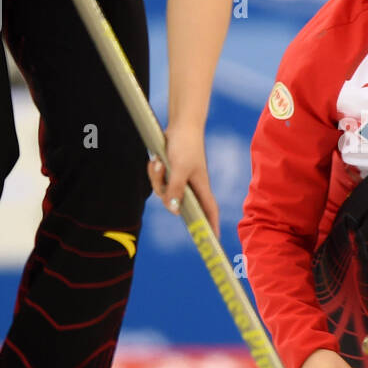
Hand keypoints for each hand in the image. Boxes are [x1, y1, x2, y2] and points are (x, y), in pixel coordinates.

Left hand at [147, 122, 219, 236]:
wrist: (180, 125)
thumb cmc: (186, 145)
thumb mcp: (180, 169)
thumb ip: (175, 189)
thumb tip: (174, 209)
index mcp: (201, 187)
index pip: (210, 212)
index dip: (212, 226)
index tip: (213, 242)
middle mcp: (191, 186)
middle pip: (177, 204)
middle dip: (165, 193)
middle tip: (162, 168)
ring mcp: (179, 180)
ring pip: (163, 192)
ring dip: (157, 177)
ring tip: (159, 160)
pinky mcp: (170, 173)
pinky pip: (158, 181)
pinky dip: (154, 171)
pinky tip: (156, 159)